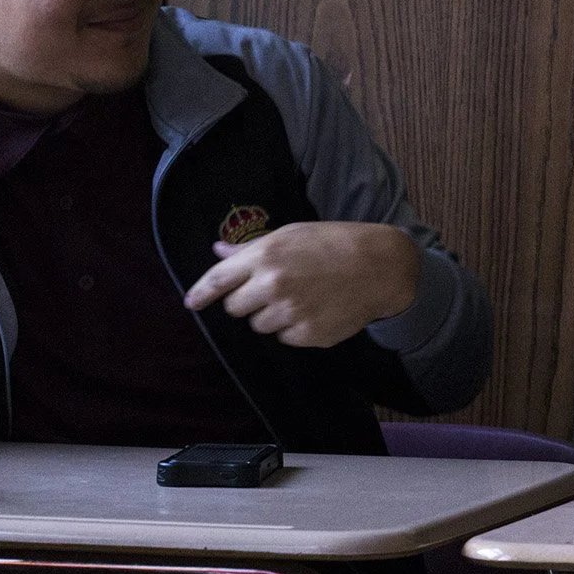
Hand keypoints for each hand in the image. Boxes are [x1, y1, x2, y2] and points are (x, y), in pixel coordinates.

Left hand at [184, 221, 420, 348]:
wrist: (380, 266)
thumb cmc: (335, 243)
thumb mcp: (292, 234)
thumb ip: (251, 248)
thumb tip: (217, 251)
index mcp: (266, 255)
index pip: (217, 280)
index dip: (200, 294)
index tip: (192, 303)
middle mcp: (272, 284)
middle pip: (234, 308)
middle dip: (248, 302)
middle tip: (274, 290)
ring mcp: (290, 312)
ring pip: (259, 326)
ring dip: (272, 316)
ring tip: (301, 298)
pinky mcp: (307, 334)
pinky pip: (285, 338)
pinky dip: (295, 328)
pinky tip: (316, 310)